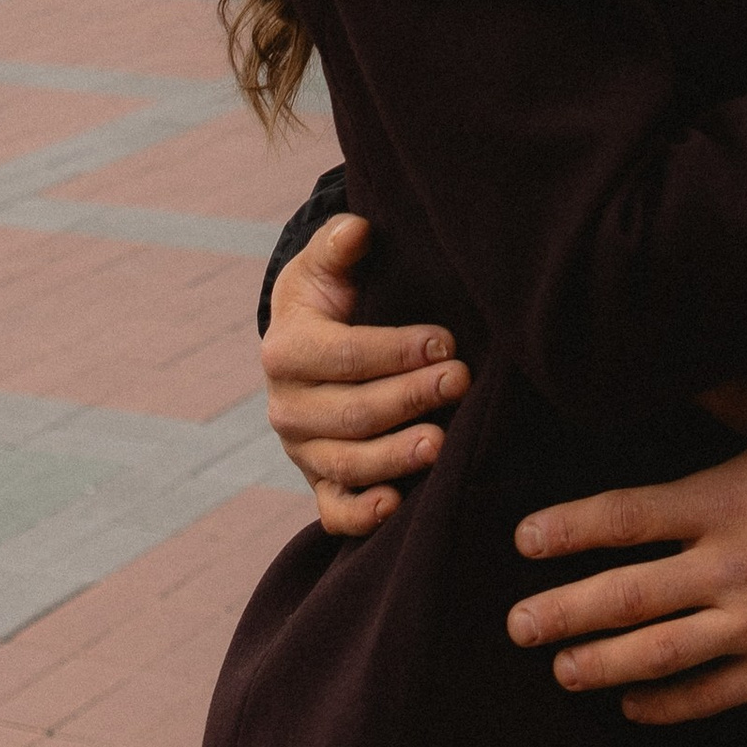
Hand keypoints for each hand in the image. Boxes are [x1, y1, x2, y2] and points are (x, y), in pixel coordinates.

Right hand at [261, 211, 471, 539]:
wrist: (309, 345)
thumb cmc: (328, 298)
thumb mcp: (324, 264)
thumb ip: (337, 245)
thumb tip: (357, 231)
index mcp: (285, 350)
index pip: (344, 355)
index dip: (395, 350)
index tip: (445, 342)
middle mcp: (286, 407)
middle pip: (351, 412)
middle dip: (409, 397)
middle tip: (461, 382)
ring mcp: (302, 451)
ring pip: (347, 463)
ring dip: (395, 457)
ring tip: (441, 444)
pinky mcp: (319, 483)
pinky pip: (335, 510)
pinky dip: (362, 515)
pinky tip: (397, 505)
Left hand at [504, 384, 746, 722]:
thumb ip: (725, 393)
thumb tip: (671, 362)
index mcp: (722, 502)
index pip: (625, 517)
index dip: (569, 530)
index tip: (524, 542)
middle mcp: (728, 567)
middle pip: (626, 596)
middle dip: (564, 613)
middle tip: (516, 627)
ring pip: (660, 655)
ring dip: (601, 665)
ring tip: (561, 671)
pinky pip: (712, 695)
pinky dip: (667, 705)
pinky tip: (632, 706)